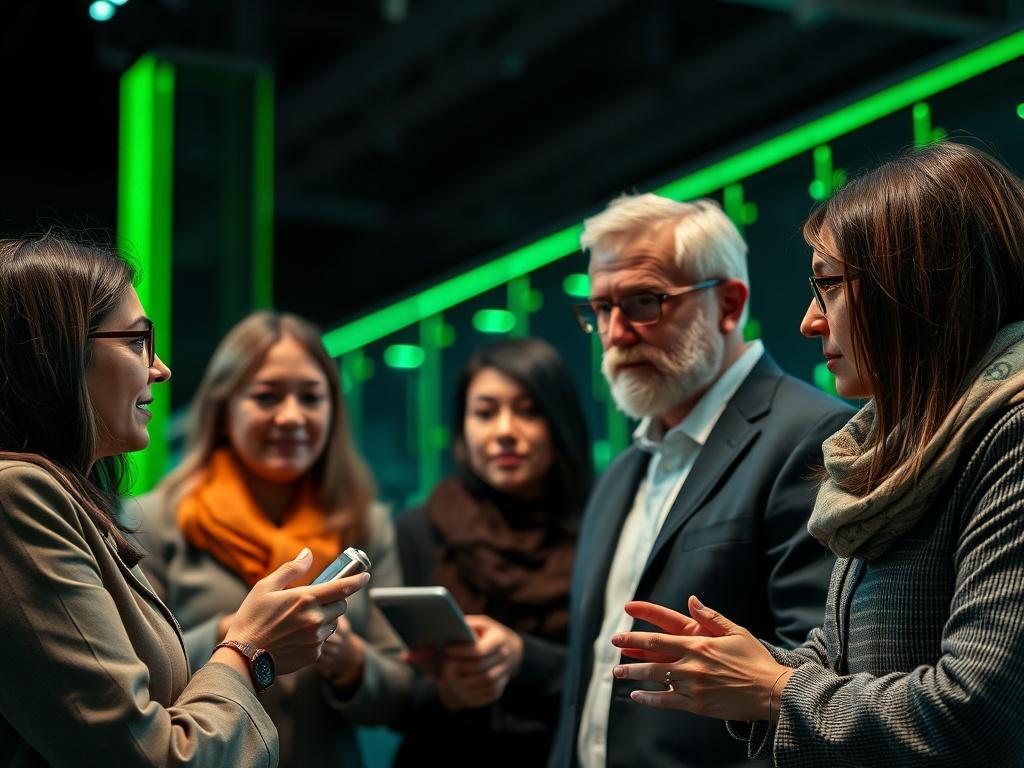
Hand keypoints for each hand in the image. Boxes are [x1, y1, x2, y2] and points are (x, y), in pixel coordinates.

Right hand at [224, 547, 370, 675]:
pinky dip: (316, 636)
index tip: (365, 576)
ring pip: (333, 624)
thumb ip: (291, 569)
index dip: (357, 580)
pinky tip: (296, 636)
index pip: (342, 587)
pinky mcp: (314, 655)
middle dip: (335, 601)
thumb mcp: (265, 587)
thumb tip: (308, 553)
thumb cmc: (252, 619)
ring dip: (325, 619)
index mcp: (305, 598)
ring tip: (301, 621)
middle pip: (341, 606)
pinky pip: (324, 640)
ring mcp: (316, 639)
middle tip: (316, 602)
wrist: (244, 657)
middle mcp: (315, 619)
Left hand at [433, 614, 520, 710]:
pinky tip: (458, 688)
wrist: (506, 647)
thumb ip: (462, 626)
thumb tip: (442, 633)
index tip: (447, 650)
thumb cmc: (485, 634)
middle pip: (481, 669)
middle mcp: (505, 657)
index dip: (462, 652)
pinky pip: (486, 695)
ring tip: (448, 677)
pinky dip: (471, 694)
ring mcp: (504, 674)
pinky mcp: (499, 688)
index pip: (480, 650)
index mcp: (499, 638)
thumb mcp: (477, 624)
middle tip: (445, 665)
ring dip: (464, 683)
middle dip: (461, 668)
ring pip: (484, 684)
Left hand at [610, 595, 791, 721]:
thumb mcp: (735, 631)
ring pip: (656, 679)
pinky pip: (667, 701)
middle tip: (614, 649)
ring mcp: (692, 686)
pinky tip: (637, 695)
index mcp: (699, 643)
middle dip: (630, 652)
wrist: (771, 691)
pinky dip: (649, 698)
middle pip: (652, 658)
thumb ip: (710, 616)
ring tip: (618, 672)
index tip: (620, 631)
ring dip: (634, 675)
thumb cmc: (754, 659)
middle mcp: (692, 664)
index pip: (659, 637)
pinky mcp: (697, 705)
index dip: (637, 635)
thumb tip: (691, 600)